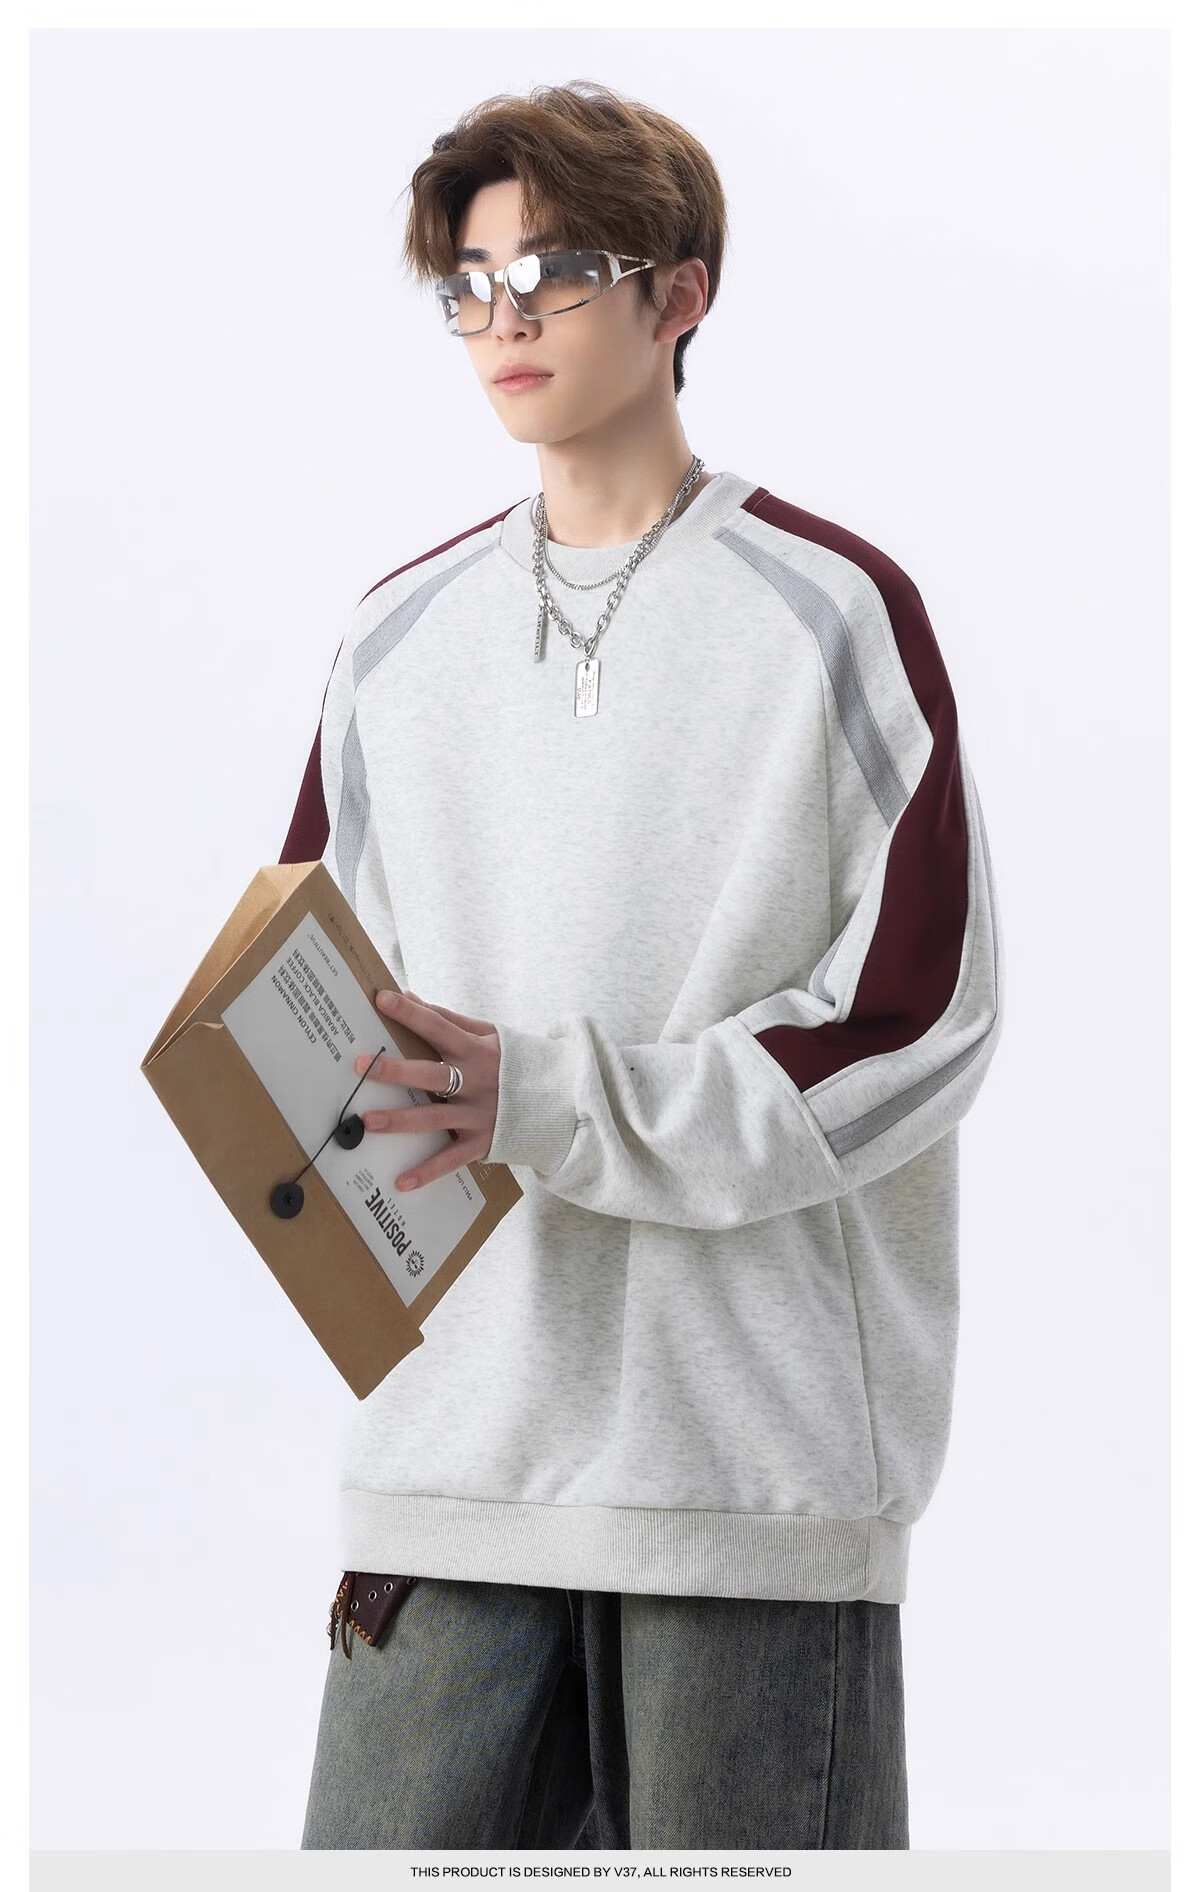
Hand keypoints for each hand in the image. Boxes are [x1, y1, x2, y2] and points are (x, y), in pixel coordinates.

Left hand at [354, 989, 499, 1191]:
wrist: (560, 1097)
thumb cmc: (515, 1061)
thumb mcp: (489, 1035)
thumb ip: (449, 1019)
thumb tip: (410, 997)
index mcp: (476, 1050)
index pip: (439, 1026)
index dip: (411, 1013)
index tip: (382, 999)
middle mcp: (475, 1082)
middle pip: (431, 1075)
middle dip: (396, 1070)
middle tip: (362, 1066)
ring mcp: (478, 1115)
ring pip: (434, 1118)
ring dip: (400, 1120)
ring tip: (368, 1120)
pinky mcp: (481, 1142)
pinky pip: (450, 1159)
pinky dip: (427, 1172)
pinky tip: (401, 1182)